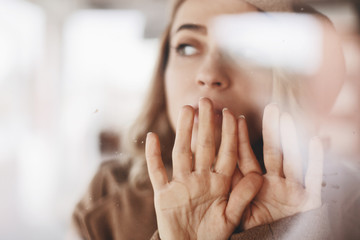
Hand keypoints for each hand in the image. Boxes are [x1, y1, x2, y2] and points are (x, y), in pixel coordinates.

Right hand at [145, 98, 262, 239]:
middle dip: (206, 125)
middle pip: (203, 147)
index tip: (231, 114)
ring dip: (183, 132)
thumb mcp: (231, 218)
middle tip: (207, 101)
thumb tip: (258, 175)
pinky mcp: (163, 196)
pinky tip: (152, 137)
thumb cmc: (213, 237)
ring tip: (186, 110)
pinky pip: (156, 173)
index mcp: (218, 184)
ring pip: (181, 153)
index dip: (228, 134)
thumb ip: (243, 197)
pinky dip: (152, 156)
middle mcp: (200, 180)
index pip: (225, 154)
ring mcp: (180, 185)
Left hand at [237, 104, 323, 229]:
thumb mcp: (237, 214)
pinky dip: (316, 161)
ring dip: (291, 140)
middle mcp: (274, 185)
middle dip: (271, 131)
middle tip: (270, 108)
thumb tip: (215, 169)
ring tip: (288, 118)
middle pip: (272, 153)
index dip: (241, 138)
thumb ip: (230, 193)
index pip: (246, 158)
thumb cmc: (253, 233)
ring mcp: (292, 192)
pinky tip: (315, 141)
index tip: (234, 117)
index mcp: (255, 187)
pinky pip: (313, 179)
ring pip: (292, 161)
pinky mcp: (309, 202)